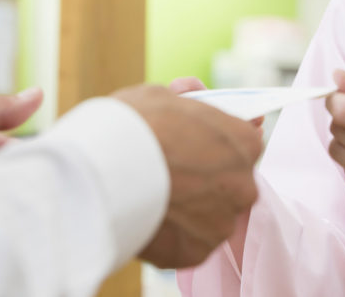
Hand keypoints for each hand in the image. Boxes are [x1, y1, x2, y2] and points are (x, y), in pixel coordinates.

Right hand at [112, 84, 262, 268]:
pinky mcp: (196, 253)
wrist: (100, 170)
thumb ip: (186, 99)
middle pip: (230, 184)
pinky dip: (172, 236)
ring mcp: (221, 223)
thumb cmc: (133, 125)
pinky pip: (188, 244)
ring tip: (153, 199)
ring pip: (210, 218)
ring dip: (190, 212)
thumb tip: (192, 91)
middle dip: (206, 181)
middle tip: (171, 175)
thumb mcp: (161, 95)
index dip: (217, 146)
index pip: (242, 145)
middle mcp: (243, 185)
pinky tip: (149, 219)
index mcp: (244, 143)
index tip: (197, 149)